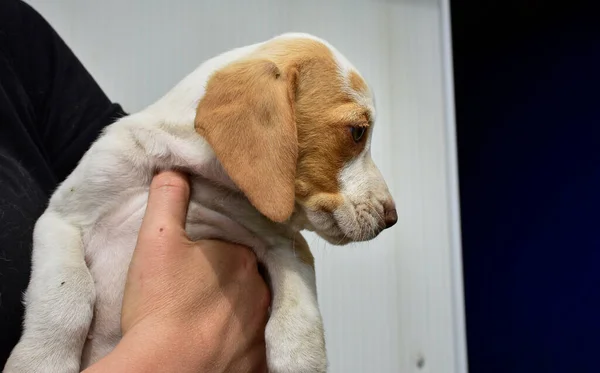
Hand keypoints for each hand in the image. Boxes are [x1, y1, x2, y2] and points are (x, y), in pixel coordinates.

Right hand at [84, 171, 269, 372]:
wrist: (165, 368)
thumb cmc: (160, 306)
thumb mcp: (156, 238)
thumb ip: (168, 197)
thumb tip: (177, 171)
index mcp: (241, 258)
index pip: (235, 246)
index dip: (215, 252)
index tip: (197, 263)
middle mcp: (260, 292)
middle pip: (246, 278)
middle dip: (227, 280)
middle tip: (197, 291)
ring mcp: (262, 329)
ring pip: (253, 311)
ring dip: (236, 311)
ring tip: (204, 318)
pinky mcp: (258, 362)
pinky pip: (256, 347)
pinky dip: (241, 344)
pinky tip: (219, 343)